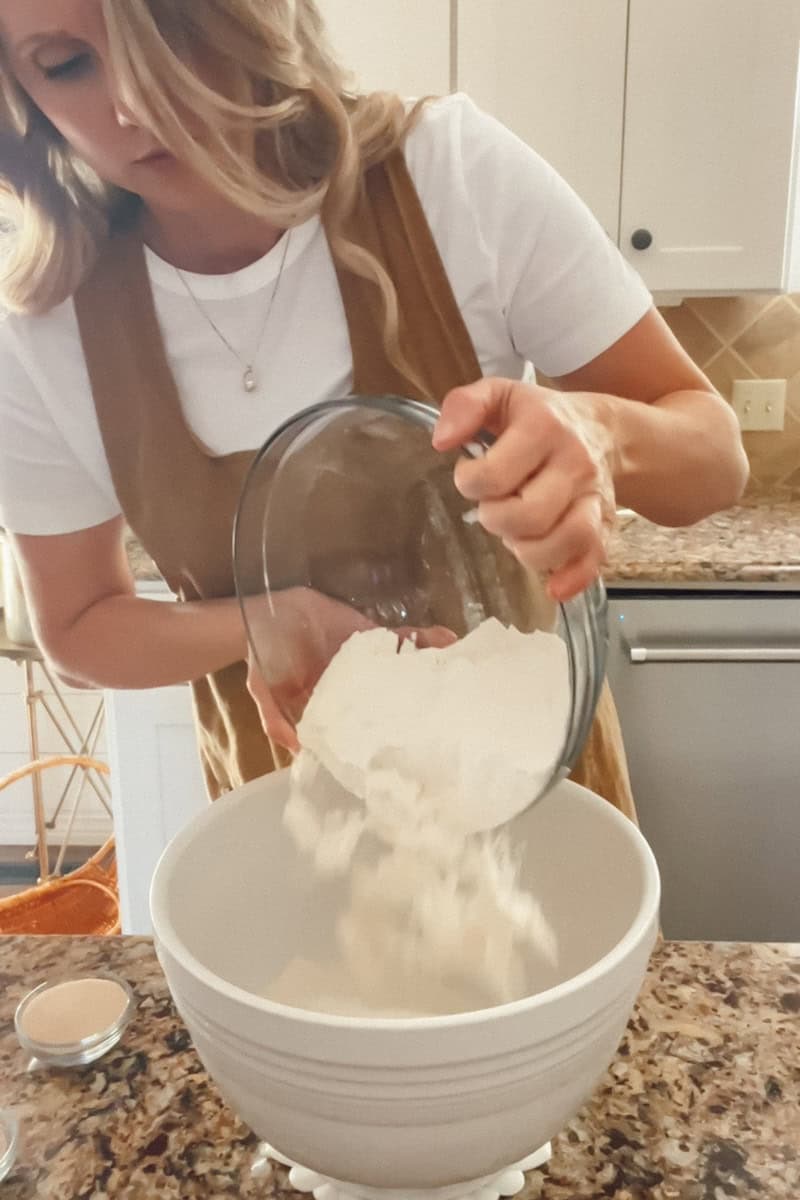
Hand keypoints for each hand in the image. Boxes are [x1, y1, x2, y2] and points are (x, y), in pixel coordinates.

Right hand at [245, 587, 453, 751]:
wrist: (267, 614)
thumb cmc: (264, 660)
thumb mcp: (265, 694)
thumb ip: (277, 723)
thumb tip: (296, 754)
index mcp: (337, 708)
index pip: (369, 726)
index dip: (394, 734)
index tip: (419, 744)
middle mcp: (360, 690)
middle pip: (397, 699)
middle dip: (424, 703)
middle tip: (455, 709)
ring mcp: (370, 662)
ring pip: (405, 669)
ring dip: (432, 669)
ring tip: (460, 671)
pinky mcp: (373, 636)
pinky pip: (402, 638)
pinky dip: (423, 638)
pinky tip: (445, 638)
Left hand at [432, 378, 616, 601]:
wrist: (602, 429)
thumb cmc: (539, 417)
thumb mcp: (500, 394)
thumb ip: (463, 406)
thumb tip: (442, 441)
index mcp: (543, 427)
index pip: (494, 475)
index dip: (470, 483)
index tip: (471, 476)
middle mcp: (574, 462)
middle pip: (528, 515)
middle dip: (496, 520)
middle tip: (494, 507)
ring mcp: (594, 496)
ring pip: (561, 542)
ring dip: (526, 550)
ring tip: (517, 532)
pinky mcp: (606, 524)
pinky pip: (593, 559)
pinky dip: (571, 578)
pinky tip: (552, 585)